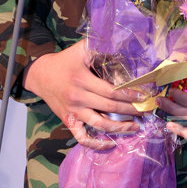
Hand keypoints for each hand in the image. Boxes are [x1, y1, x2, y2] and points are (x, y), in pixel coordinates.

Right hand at [23, 40, 140, 148]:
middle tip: (146, 110)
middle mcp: (78, 98)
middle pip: (109, 108)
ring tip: (136, 126)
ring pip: (99, 125)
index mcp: (82, 79)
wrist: (40, 75)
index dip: (129, 95)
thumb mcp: (81, 49)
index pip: (111, 91)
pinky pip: (82, 138)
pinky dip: (96, 144)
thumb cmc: (65, 61)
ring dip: (120, 127)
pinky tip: (111, 143)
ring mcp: (73, 112)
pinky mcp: (68, 121)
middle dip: (130, 110)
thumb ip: (99, 46)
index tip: (143, 96)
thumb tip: (120, 42)